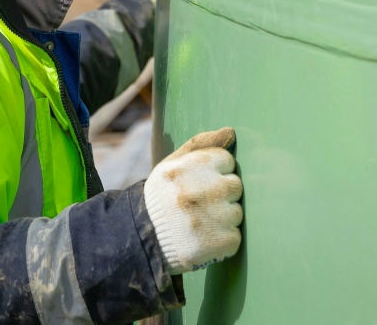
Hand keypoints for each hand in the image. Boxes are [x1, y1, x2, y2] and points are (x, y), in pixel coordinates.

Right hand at [143, 127, 242, 274]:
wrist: (139, 238)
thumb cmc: (161, 197)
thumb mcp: (172, 164)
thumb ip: (201, 144)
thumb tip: (230, 132)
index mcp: (190, 167)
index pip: (227, 161)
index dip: (215, 173)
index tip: (200, 183)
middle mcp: (200, 191)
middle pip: (235, 186)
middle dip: (221, 195)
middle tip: (200, 205)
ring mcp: (209, 219)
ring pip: (236, 213)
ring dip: (222, 219)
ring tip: (200, 223)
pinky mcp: (216, 244)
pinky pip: (235, 237)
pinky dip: (222, 241)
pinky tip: (203, 239)